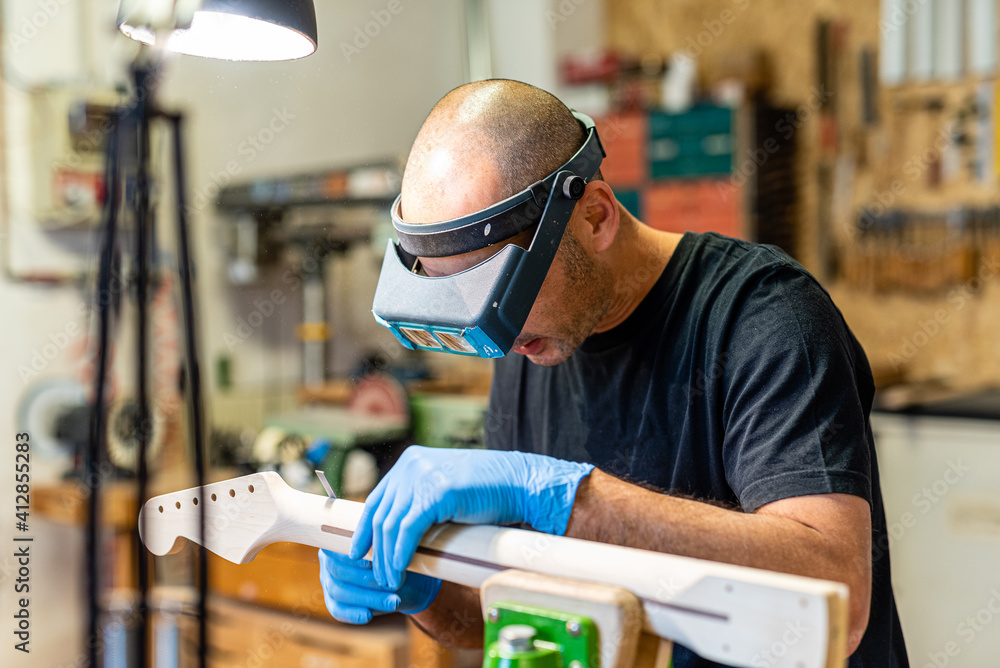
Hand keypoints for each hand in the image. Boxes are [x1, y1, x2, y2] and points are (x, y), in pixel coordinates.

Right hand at [318, 549, 441, 623]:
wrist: (407, 578)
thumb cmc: (398, 556)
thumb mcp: (392, 548)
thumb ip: (382, 548)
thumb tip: (378, 555)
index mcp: (339, 539)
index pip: (338, 549)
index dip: (353, 558)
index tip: (373, 565)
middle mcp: (328, 559)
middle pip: (339, 572)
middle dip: (367, 581)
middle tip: (392, 585)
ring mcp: (328, 581)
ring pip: (340, 591)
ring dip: (368, 598)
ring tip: (394, 601)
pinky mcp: (334, 601)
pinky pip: (337, 610)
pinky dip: (352, 614)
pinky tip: (368, 616)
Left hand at [349, 446, 593, 588]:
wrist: (520, 483)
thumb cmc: (489, 491)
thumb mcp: (446, 491)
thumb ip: (423, 502)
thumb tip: (402, 533)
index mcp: (411, 461)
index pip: (378, 498)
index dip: (364, 528)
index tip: (358, 552)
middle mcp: (411, 464)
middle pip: (380, 514)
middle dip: (374, 549)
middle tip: (376, 575)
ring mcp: (422, 476)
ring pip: (390, 525)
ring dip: (386, 558)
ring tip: (389, 580)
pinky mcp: (435, 492)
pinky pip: (407, 530)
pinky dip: (400, 554)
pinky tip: (400, 571)